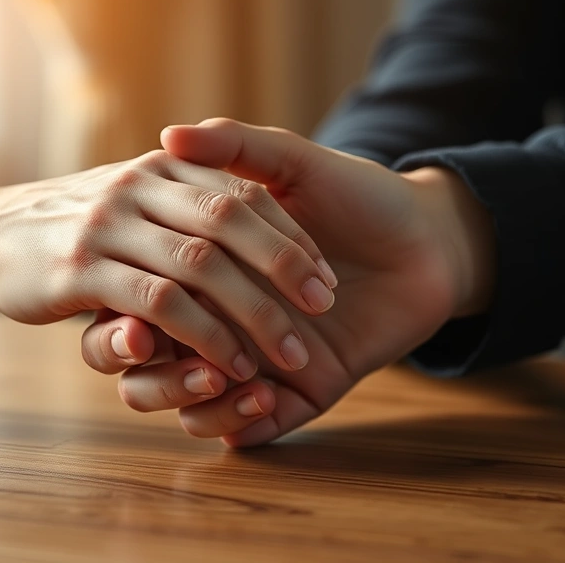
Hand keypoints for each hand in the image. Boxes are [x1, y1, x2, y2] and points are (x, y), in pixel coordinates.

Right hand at [0, 150, 337, 381]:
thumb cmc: (70, 215)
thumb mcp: (131, 188)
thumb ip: (186, 186)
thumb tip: (249, 196)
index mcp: (161, 165)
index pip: (244, 195)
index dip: (290, 235)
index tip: (325, 274)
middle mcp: (139, 187)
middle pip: (231, 222)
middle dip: (285, 266)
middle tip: (324, 306)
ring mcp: (109, 227)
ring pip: (201, 266)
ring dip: (253, 311)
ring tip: (291, 350)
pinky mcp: (83, 272)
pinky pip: (159, 304)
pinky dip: (203, 336)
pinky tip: (230, 366)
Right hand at [81, 119, 495, 445]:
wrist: (430, 241)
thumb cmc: (360, 196)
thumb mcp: (295, 164)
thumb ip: (237, 147)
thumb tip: (169, 132)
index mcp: (207, 266)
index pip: (146, 294)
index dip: (135, 305)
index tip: (134, 308)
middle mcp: (222, 316)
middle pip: (154, 359)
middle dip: (160, 361)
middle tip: (163, 348)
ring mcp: (256, 357)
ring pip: (189, 404)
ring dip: (192, 398)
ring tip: (231, 373)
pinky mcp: (294, 393)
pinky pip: (244, 432)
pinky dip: (238, 425)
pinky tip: (265, 397)